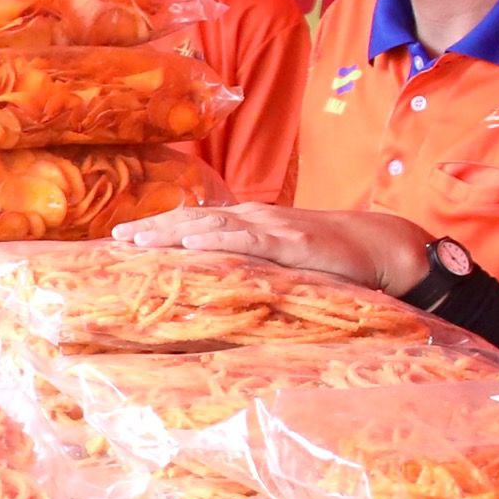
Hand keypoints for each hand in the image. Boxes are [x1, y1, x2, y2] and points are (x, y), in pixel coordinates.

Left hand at [118, 202, 436, 297]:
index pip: (197, 221)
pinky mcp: (293, 245)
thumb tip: (217, 280)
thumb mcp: (283, 257)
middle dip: (155, 227)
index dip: (161, 226)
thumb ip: (253, 262)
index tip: (124, 236)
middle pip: (196, 219)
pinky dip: (219, 241)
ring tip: (141, 240)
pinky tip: (193, 245)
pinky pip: (250, 241)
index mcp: (251, 221)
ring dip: (174, 232)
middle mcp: (256, 218)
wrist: (380, 246)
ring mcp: (274, 229)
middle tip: (118, 238)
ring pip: (214, 226)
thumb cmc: (332, 256)